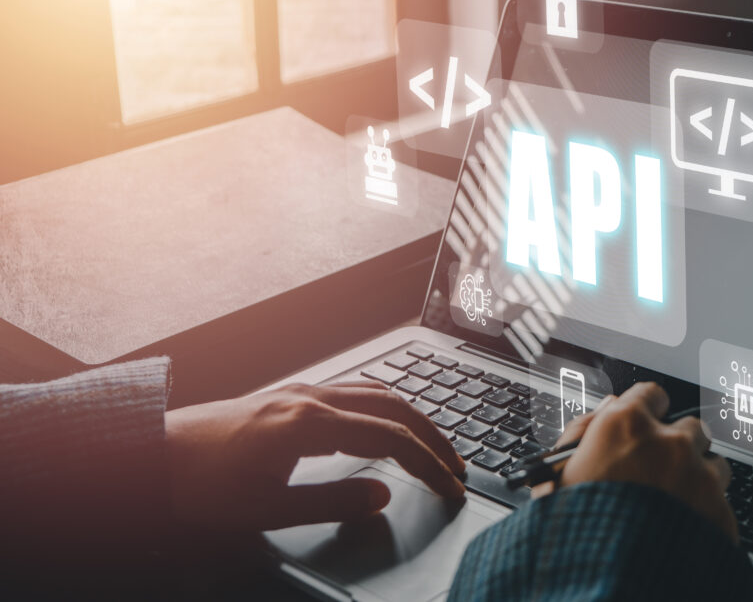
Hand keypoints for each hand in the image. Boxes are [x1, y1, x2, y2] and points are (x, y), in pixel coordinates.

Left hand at [165, 381, 464, 530]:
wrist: (151, 454)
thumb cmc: (200, 484)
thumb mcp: (265, 507)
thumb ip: (330, 501)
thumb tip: (382, 495)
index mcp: (308, 422)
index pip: (390, 438)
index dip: (428, 464)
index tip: (450, 488)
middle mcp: (311, 396)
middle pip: (394, 405)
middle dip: (434, 435)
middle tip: (457, 466)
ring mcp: (302, 390)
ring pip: (377, 391)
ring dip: (413, 417)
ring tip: (434, 445)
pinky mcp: (291, 395)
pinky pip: (356, 390)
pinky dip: (387, 406)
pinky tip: (387, 424)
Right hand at [541, 382, 736, 542]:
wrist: (606, 586)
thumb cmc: (571, 531)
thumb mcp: (555, 474)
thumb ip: (580, 431)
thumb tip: (606, 407)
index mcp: (625, 426)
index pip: (651, 394)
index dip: (647, 410)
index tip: (647, 422)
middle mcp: (668, 443)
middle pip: (690, 428)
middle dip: (677, 446)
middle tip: (658, 472)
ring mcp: (700, 479)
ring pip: (713, 465)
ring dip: (697, 478)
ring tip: (673, 507)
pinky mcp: (721, 515)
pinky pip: (721, 505)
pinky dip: (706, 516)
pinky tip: (682, 533)